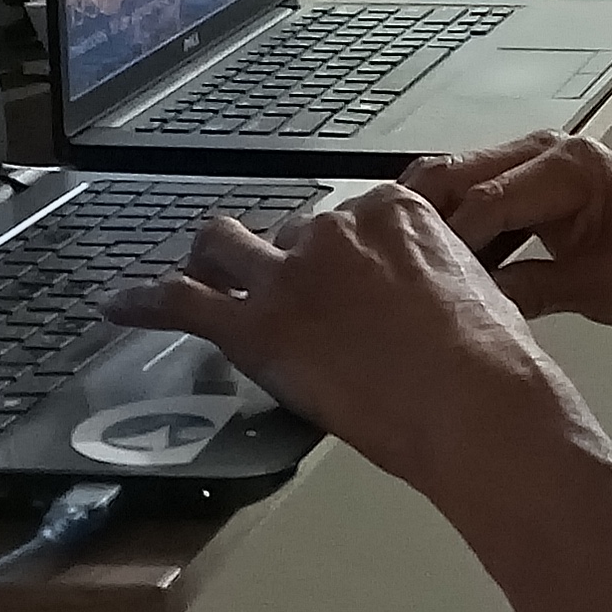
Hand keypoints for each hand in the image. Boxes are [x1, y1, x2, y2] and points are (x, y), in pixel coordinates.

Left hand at [100, 186, 570, 488]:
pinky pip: (182, 303)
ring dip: (208, 261)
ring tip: (194, 275)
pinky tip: (119, 307)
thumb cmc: (491, 360)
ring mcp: (289, 274)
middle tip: (291, 302)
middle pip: (289, 235)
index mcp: (393, 211)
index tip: (342, 279)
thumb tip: (425, 304)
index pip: (346, 221)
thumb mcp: (477, 292)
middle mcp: (334, 229)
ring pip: (224, 248)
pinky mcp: (257, 325)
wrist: (473, 400)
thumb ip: (434, 280)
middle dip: (286, 265)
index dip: (339, 256)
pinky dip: (146, 301)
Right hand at [404, 133, 611, 332]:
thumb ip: (547, 290)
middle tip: (393, 265)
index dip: (452, 239)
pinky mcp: (526, 187)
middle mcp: (546, 153)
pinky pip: (473, 198)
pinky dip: (452, 227)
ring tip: (406, 265)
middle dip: (424, 219)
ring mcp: (533, 166)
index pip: (489, 197)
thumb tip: (484, 299)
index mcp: (571, 167)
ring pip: (457, 182)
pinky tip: (438, 263)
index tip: (425, 275)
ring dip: (431, 221)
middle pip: (458, 175)